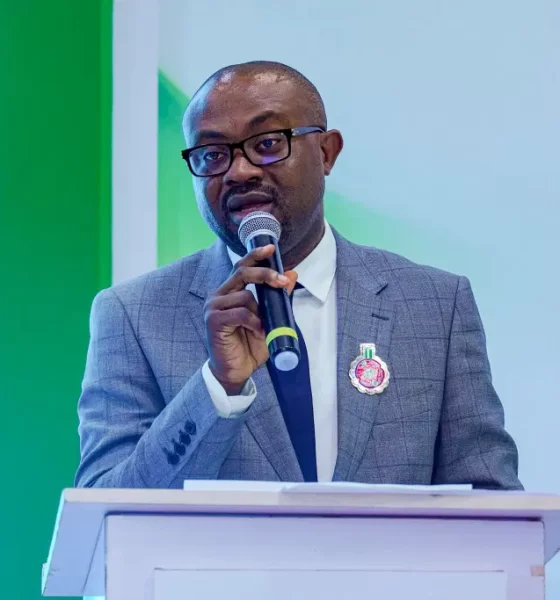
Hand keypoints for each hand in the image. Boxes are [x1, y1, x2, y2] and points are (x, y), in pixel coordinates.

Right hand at [204, 245, 297, 394]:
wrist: (236, 371)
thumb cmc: (249, 346)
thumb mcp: (270, 319)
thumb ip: (278, 297)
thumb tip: (291, 274)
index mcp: (230, 292)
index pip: (242, 266)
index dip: (256, 255)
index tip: (271, 247)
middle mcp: (219, 295)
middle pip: (242, 272)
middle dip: (265, 274)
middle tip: (281, 281)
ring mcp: (214, 307)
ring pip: (245, 296)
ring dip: (260, 312)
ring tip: (262, 328)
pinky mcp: (213, 320)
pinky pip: (240, 313)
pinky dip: (253, 321)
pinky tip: (256, 331)